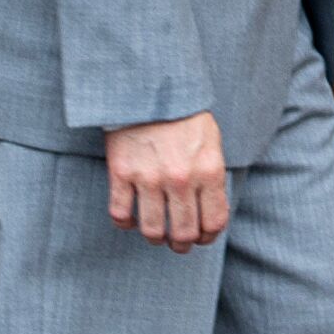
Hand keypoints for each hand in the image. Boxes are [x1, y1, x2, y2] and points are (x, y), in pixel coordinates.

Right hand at [105, 111, 229, 245]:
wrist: (149, 88)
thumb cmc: (184, 115)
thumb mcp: (211, 142)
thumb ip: (212, 176)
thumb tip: (210, 211)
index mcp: (208, 171)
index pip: (214, 223)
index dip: (208, 237)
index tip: (202, 237)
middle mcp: (180, 179)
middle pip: (184, 233)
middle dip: (183, 245)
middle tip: (178, 243)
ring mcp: (149, 178)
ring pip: (152, 231)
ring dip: (155, 238)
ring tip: (156, 234)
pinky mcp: (121, 173)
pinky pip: (120, 214)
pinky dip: (125, 223)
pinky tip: (130, 218)